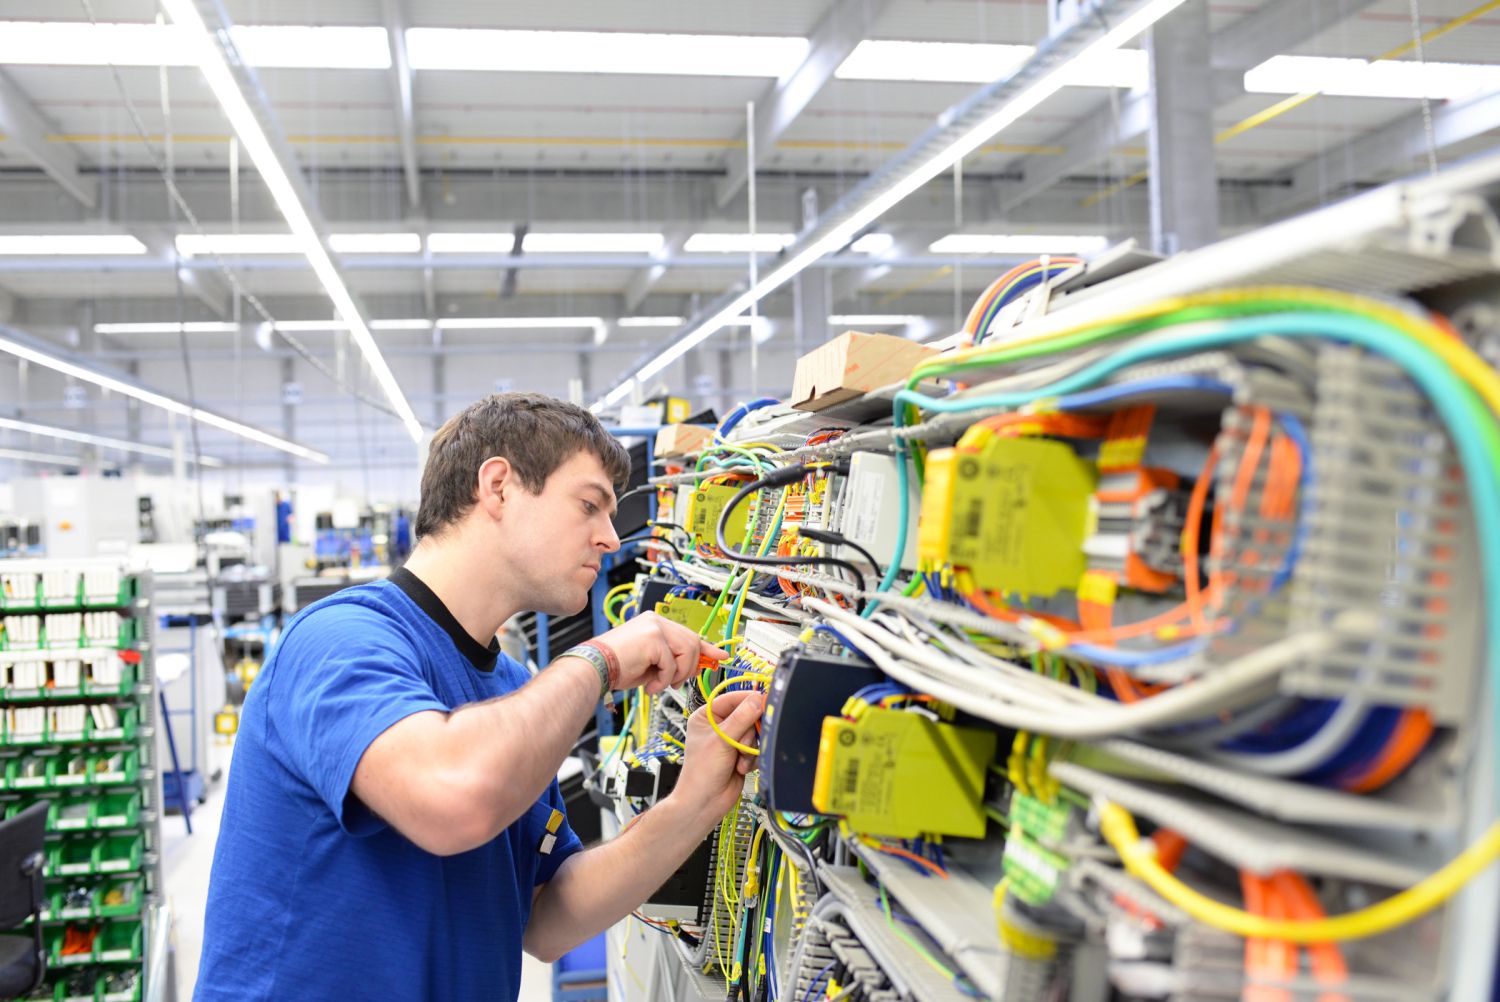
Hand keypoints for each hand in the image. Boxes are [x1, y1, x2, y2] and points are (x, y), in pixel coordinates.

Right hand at [596, 612, 727, 693]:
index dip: (707, 647)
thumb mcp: (653, 665)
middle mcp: (656, 620)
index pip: (688, 634)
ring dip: (676, 675)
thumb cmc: (617, 668)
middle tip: (676, 683)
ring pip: (687, 653)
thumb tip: (700, 667)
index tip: (721, 656)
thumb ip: (675, 662)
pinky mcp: (653, 639)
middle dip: (691, 666)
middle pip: (692, 642)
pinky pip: (672, 665)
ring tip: (658, 684)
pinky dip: (663, 680)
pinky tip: (649, 685)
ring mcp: (655, 627)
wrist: (594, 669)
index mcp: (655, 623)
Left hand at [666, 689, 764, 833]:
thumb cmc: (701, 772)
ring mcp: (731, 740)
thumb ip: (741, 719)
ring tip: (738, 759)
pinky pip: (756, 747)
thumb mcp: (721, 740)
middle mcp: (719, 726)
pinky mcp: (741, 754)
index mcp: (707, 716)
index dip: (748, 700)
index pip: (732, 699)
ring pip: (754, 733)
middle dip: (747, 733)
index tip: (764, 702)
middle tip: (742, 744)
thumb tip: (757, 700)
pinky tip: (740, 767)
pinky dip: (751, 758)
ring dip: (748, 748)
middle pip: (747, 716)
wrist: (705, 803)